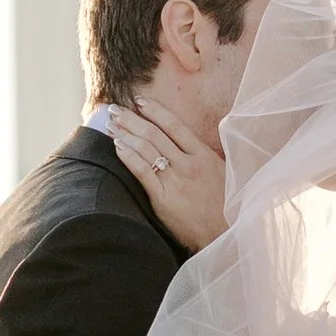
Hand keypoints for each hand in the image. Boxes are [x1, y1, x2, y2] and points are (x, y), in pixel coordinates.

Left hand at [108, 98, 227, 251]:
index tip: (139, 101)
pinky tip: (117, 147)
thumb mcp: (224, 174)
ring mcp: (175, 180)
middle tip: (114, 109)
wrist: (224, 234)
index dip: (155, 111)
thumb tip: (189, 142)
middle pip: (155, 134)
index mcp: (204, 155)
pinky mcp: (163, 198)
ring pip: (146, 149)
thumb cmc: (225, 206)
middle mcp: (189, 164)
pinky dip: (129, 156)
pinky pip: (142, 171)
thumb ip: (205, 156)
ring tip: (110, 125)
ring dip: (125, 134)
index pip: (175, 125)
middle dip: (131, 119)